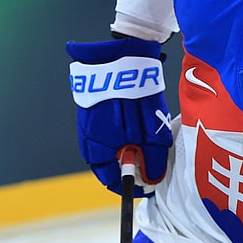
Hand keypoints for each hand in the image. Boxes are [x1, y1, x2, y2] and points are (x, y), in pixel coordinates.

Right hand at [66, 37, 172, 196]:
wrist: (121, 58)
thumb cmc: (136, 98)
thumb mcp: (151, 134)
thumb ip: (152, 160)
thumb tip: (153, 180)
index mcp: (97, 150)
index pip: (111, 180)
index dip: (132, 185)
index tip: (148, 185)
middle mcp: (88, 139)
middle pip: (110, 164)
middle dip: (131, 167)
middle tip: (151, 164)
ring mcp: (90, 123)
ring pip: (110, 147)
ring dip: (128, 149)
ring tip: (148, 142)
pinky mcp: (95, 109)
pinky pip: (109, 130)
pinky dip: (123, 134)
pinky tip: (137, 125)